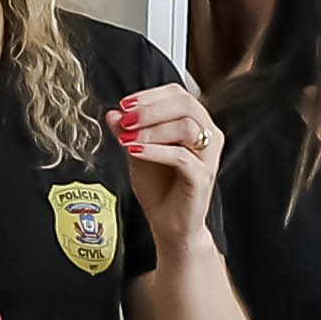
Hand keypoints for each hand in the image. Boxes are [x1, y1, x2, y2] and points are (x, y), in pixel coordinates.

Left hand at [106, 81, 223, 240]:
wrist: (169, 224)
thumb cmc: (160, 188)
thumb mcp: (136, 154)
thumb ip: (127, 132)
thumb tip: (112, 113)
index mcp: (195, 124)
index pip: (178, 94)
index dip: (151, 95)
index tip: (124, 104)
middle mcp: (207, 135)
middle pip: (186, 104)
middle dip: (150, 109)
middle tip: (124, 120)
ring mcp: (208, 156)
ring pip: (186, 126)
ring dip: (152, 129)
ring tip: (126, 138)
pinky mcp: (202, 177)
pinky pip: (181, 156)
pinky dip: (154, 151)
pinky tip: (133, 152)